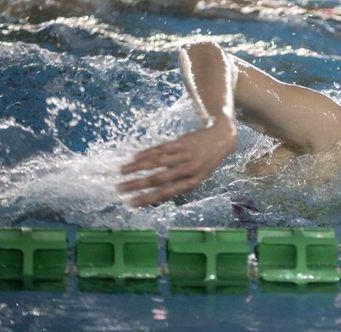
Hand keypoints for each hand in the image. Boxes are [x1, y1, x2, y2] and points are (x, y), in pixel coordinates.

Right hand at [117, 119, 236, 206]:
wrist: (221, 138)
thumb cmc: (207, 163)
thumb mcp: (199, 178)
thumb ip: (179, 185)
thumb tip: (156, 197)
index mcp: (192, 182)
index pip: (166, 193)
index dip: (147, 198)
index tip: (131, 203)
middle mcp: (188, 169)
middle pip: (157, 178)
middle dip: (136, 185)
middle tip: (120, 189)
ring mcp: (183, 154)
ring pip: (155, 162)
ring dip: (136, 167)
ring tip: (121, 172)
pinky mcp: (180, 142)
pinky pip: (159, 149)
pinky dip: (145, 154)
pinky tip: (134, 158)